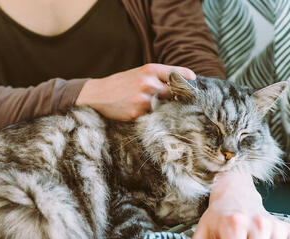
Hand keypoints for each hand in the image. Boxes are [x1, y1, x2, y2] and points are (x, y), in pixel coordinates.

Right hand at [75, 63, 194, 120]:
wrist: (96, 95)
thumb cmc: (120, 84)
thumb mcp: (138, 73)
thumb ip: (158, 77)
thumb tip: (184, 83)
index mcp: (149, 70)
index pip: (178, 74)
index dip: (188, 80)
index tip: (193, 84)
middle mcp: (148, 83)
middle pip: (175, 92)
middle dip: (178, 97)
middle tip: (179, 101)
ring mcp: (143, 99)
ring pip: (165, 107)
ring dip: (163, 109)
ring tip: (150, 107)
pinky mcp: (137, 114)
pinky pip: (152, 117)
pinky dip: (150, 117)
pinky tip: (140, 113)